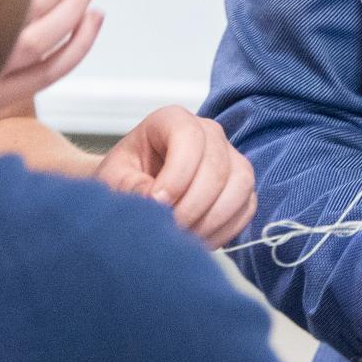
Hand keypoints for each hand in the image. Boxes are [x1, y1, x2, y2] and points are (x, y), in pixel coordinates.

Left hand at [96, 105, 257, 244]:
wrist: (133, 191)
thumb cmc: (123, 179)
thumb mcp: (114, 179)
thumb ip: (131, 187)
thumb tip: (157, 202)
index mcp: (172, 120)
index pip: (189, 138)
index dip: (176, 175)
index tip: (157, 203)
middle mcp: (208, 133)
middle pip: (218, 166)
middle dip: (193, 205)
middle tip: (169, 229)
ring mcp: (230, 158)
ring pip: (240, 185)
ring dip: (212, 219)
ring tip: (183, 238)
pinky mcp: (241, 187)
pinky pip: (246, 207)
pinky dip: (224, 229)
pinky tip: (197, 241)